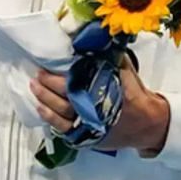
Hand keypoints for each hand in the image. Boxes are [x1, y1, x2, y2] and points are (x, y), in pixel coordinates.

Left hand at [30, 56, 170, 153]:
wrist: (146, 124)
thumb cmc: (136, 97)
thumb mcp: (128, 74)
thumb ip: (113, 60)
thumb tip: (100, 43)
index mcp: (103, 91)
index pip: (76, 82)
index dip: (59, 76)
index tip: (48, 66)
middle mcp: (93, 108)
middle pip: (65, 97)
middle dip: (48, 85)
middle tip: (37, 75)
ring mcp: (88, 124)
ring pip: (60, 113)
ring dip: (44, 100)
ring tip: (34, 88)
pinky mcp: (86, 136)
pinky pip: (63, 129)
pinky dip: (50, 119)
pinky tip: (41, 109)